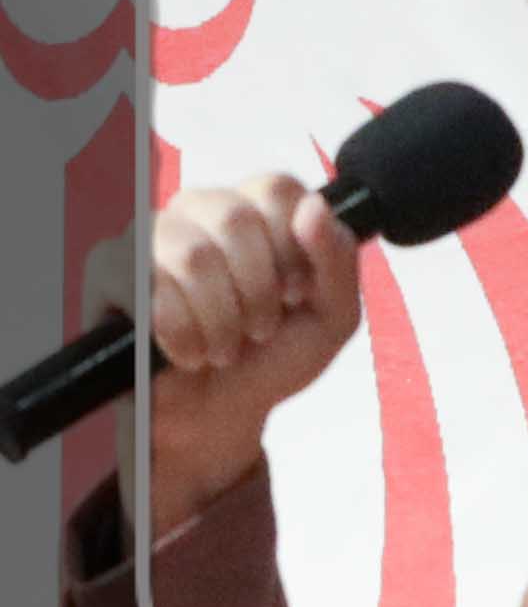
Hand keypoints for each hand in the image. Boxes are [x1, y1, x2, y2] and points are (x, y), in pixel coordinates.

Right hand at [126, 171, 365, 518]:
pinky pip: (143, 285)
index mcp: (257, 209)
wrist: (219, 416)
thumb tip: (313, 207)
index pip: (275, 190)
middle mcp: (201, 211)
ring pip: (192, 254)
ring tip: (223, 349)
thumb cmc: (273, 358)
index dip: (292, 248)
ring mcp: (152, 237)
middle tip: (258, 329)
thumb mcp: (332, 316)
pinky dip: (179, 332)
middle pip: (235, 217)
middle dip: (257, 289)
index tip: (296, 293)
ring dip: (219, 317)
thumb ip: (337, 259)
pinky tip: (189, 354)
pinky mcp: (110, 271)